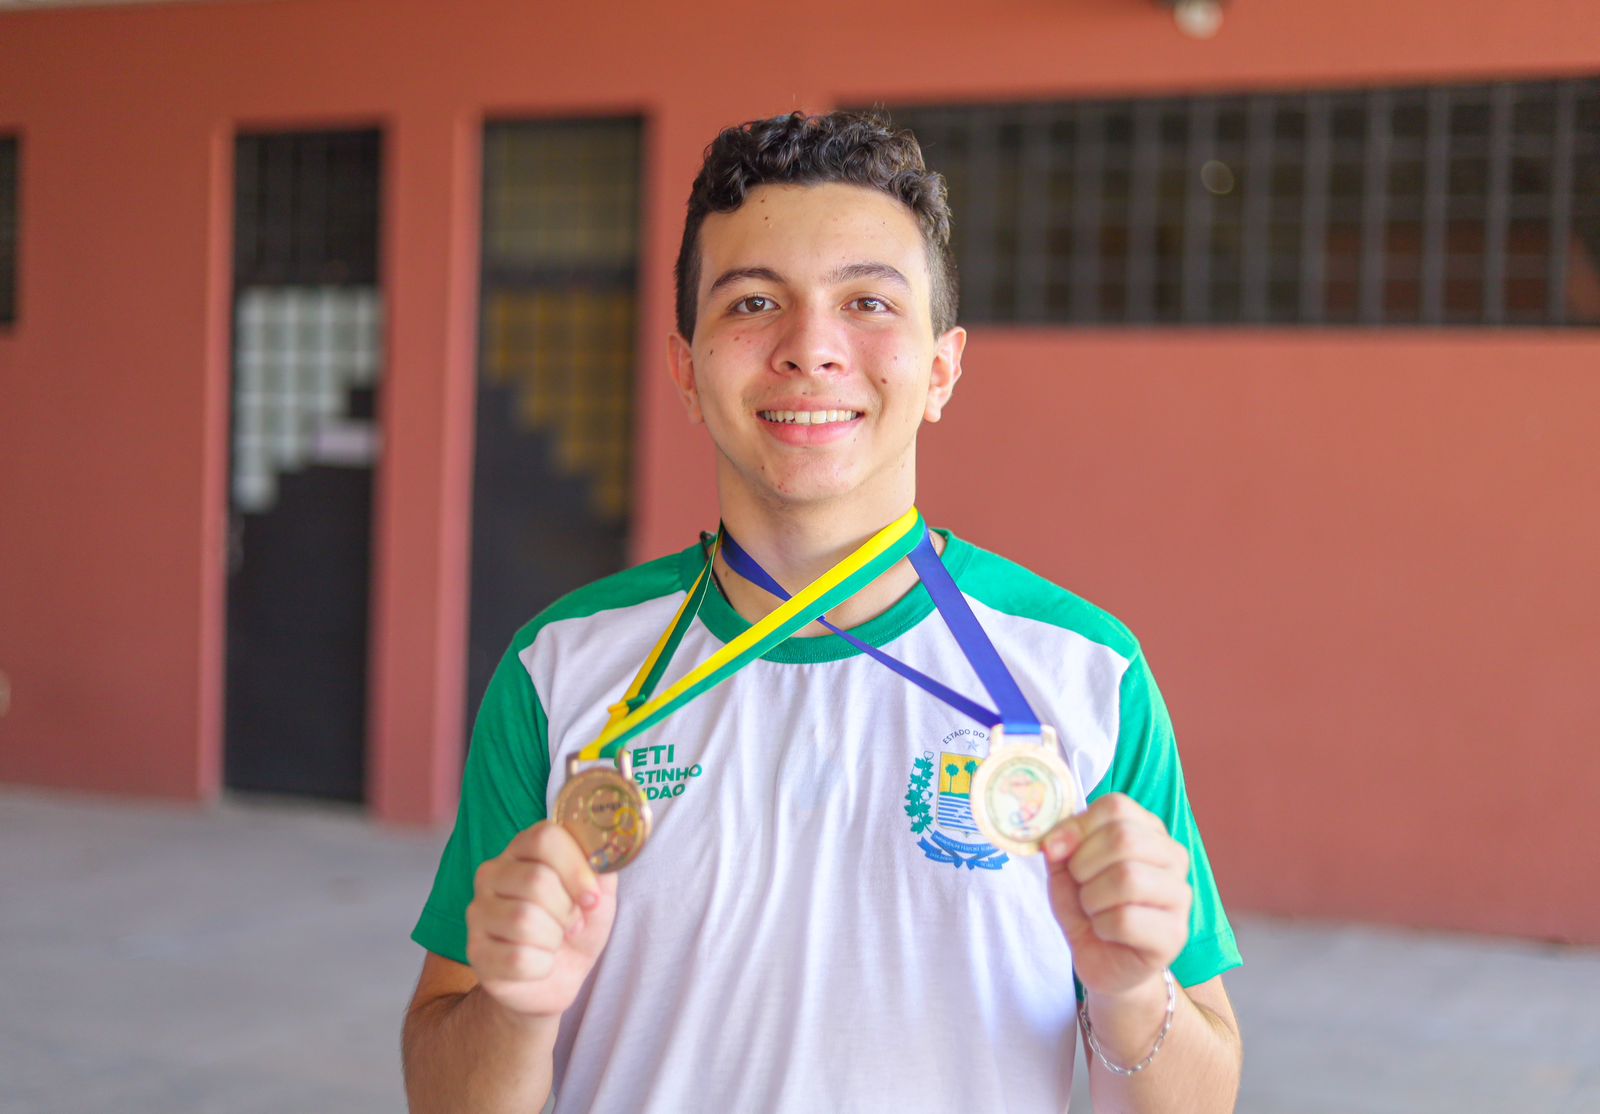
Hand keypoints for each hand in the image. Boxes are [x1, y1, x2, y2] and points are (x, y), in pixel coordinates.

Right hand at [465, 821, 618, 1019]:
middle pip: (536, 879)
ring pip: (523, 919)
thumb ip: (601, 871)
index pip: (545, 837)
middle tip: (573, 925)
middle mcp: (492, 873)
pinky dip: (542, 966)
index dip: (576, 868)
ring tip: (554, 942)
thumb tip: (602, 856)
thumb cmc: (575, 928)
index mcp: (524, 849)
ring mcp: (478, 911)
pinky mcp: (476, 951)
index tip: (592, 897)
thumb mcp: (599, 896)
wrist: (557, 979)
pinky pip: (517, 959)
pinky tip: (540, 963)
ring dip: (553, 939)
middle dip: (567, 911)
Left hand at [1042, 793, 1191, 999]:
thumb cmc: (1090, 907)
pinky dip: (1101, 926)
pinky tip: (1107, 932)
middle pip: (1124, 838)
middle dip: (1084, 864)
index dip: (1077, 826)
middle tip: (1080, 886)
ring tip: (1094, 910)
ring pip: (1127, 878)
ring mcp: (1179, 896)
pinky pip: (1125, 920)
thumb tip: (1055, 841)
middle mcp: (1172, 857)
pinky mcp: (1174, 934)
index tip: (1056, 849)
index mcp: (1148, 830)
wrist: (1105, 961)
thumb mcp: (1066, 869)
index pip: (1116, 806)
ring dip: (1092, 898)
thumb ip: (1061, 846)